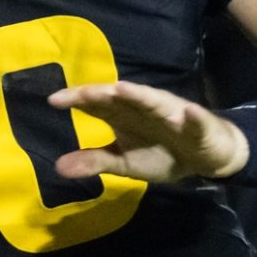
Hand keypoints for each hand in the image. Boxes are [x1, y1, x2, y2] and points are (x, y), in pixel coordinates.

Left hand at [48, 79, 246, 184]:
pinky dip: (191, 116)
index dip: (76, 99)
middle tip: (82, 92)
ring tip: (122, 89)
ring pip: (153, 102)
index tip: (53, 100)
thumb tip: (57, 167)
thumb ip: (94, 162)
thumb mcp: (124, 162)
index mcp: (123, 115)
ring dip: (139, 95)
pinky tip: (188, 112)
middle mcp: (144, 107)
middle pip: (119, 98)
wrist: (203, 157)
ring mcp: (171, 113)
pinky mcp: (197, 124)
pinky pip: (194, 120)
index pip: (96, 103)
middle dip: (101, 93)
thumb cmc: (160, 154)